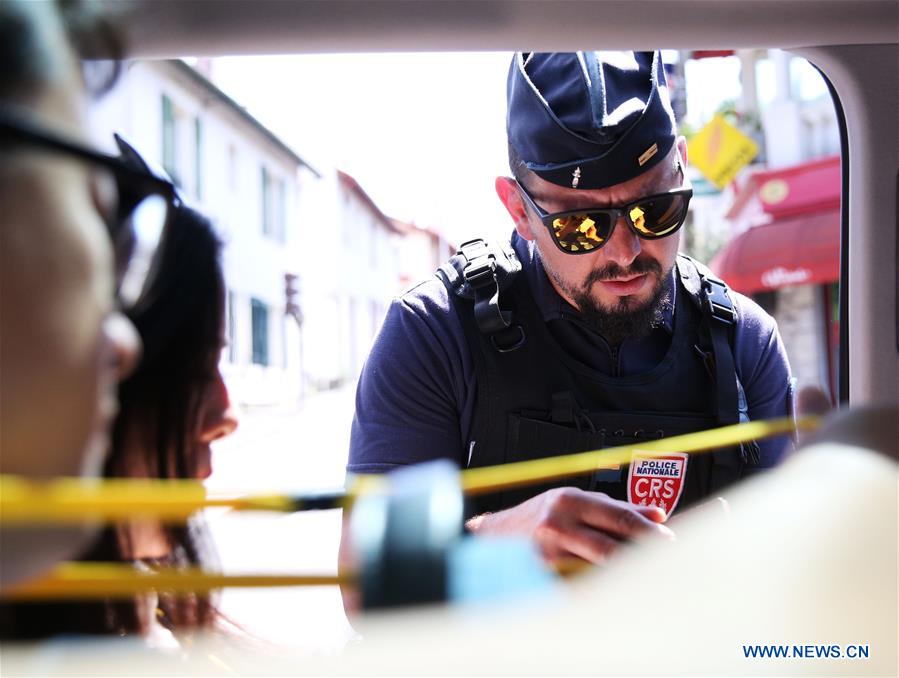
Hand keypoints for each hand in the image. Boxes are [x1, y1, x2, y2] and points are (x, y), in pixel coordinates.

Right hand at [466, 487, 674, 565]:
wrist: (495, 536)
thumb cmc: (538, 517)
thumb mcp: (574, 502)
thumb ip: (617, 507)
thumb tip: (658, 514)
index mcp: (570, 500)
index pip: (618, 516)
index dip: (647, 531)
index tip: (670, 540)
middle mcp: (558, 523)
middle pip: (610, 545)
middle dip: (641, 554)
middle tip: (667, 561)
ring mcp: (548, 552)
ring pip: (597, 567)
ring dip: (624, 571)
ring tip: (645, 574)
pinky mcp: (542, 574)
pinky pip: (580, 582)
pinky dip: (600, 584)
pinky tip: (614, 586)